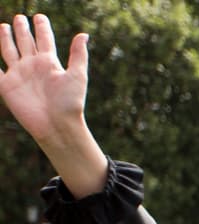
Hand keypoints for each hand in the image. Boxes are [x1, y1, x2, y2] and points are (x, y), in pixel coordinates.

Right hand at [0, 15, 84, 146]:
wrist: (57, 125)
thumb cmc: (70, 103)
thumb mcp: (77, 76)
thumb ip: (78, 55)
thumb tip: (84, 35)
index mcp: (49, 63)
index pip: (44, 40)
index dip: (42, 27)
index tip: (40, 16)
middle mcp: (33, 66)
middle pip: (25, 42)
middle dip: (23, 30)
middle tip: (20, 17)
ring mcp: (19, 75)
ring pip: (9, 51)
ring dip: (6, 39)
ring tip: (4, 26)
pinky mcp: (7, 86)